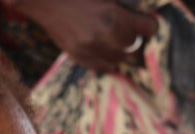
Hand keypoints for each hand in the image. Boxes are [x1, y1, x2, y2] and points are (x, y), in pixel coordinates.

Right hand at [6, 0, 157, 72]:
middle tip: (130, 33)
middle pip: (134, 47)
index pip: (149, 29)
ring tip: (116, 43)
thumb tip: (141, 21)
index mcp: (114, 16)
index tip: (146, 24)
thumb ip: (123, 9)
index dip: (150, 25)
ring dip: (121, 52)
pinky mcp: (78, 57)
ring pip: (120, 60)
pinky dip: (107, 60)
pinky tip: (105, 51)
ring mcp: (90, 50)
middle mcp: (104, 37)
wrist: (44, 2)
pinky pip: (102, 67)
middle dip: (134, 40)